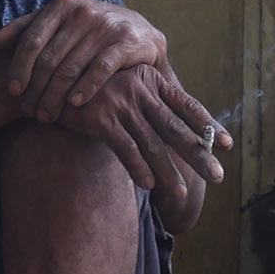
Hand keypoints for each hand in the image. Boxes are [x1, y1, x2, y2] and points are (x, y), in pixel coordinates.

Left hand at [0, 0, 166, 123]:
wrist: (139, 31)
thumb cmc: (88, 31)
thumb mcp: (57, 24)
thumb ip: (24, 30)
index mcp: (61, 6)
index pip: (31, 40)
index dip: (19, 67)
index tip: (12, 90)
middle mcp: (83, 12)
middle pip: (49, 59)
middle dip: (36, 89)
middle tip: (30, 111)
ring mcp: (106, 26)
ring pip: (71, 68)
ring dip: (56, 97)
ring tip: (47, 115)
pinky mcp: (126, 42)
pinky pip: (100, 69)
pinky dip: (85, 88)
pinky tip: (74, 104)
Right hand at [60, 61, 228, 195]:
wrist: (47, 80)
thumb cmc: (87, 89)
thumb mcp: (121, 88)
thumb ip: (146, 102)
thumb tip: (171, 128)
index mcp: (151, 81)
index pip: (187, 105)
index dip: (208, 125)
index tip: (228, 144)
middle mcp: (140, 90)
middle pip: (176, 129)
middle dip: (198, 155)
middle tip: (218, 176)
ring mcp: (121, 103)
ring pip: (153, 143)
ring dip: (169, 172)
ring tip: (181, 193)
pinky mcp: (100, 117)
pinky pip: (125, 147)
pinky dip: (138, 167)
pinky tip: (149, 185)